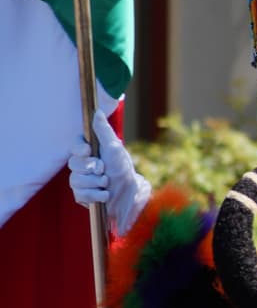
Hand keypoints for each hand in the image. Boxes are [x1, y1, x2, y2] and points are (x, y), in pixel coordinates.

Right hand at [67, 109, 150, 233]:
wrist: (132, 195)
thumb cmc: (123, 169)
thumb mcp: (114, 148)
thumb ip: (103, 131)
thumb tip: (97, 111)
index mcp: (89, 153)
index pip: (74, 147)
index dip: (79, 149)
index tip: (89, 151)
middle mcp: (83, 166)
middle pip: (73, 164)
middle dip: (91, 168)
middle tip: (104, 170)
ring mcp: (81, 182)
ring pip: (75, 180)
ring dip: (95, 183)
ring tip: (107, 184)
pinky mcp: (83, 197)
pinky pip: (79, 195)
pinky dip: (95, 195)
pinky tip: (105, 195)